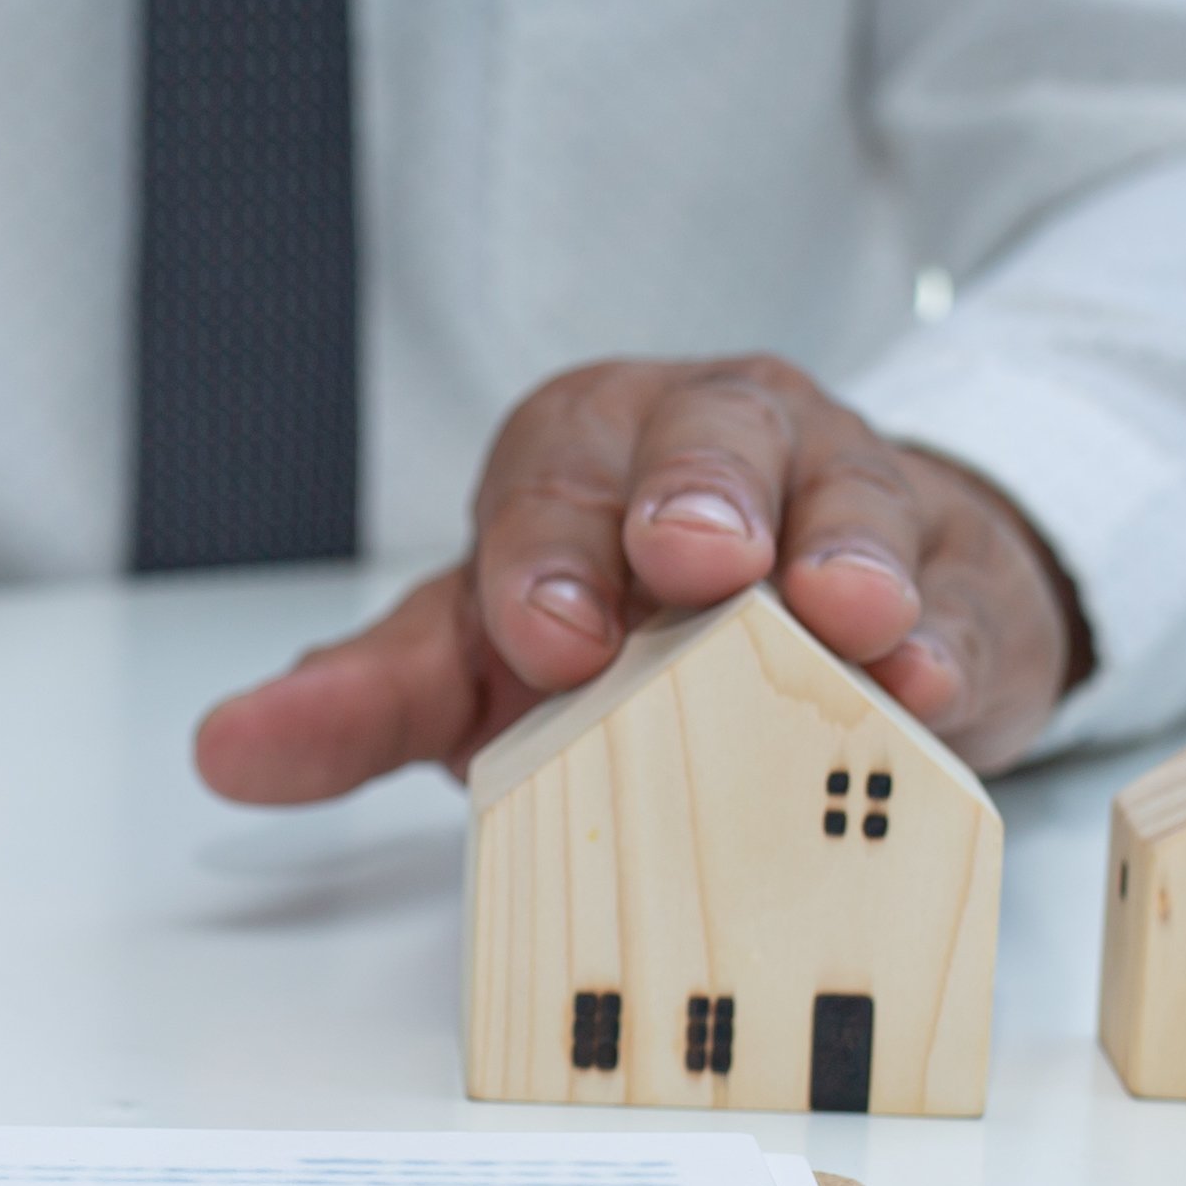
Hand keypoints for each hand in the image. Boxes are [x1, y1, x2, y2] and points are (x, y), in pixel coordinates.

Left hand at [189, 353, 1088, 804]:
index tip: (547, 636)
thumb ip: (370, 698)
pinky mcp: (952, 585)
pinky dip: (945, 640)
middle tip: (694, 561)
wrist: (816, 620)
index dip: (547, 550)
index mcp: (587, 452)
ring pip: (851, 495)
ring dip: (844, 555)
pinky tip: (928, 685)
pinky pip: (956, 598)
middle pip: (712, 436)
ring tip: (840, 616)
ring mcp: (848, 499)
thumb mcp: (486, 660)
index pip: (555, 474)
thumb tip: (229, 749)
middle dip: (700, 496)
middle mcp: (720, 444)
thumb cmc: (636, 628)